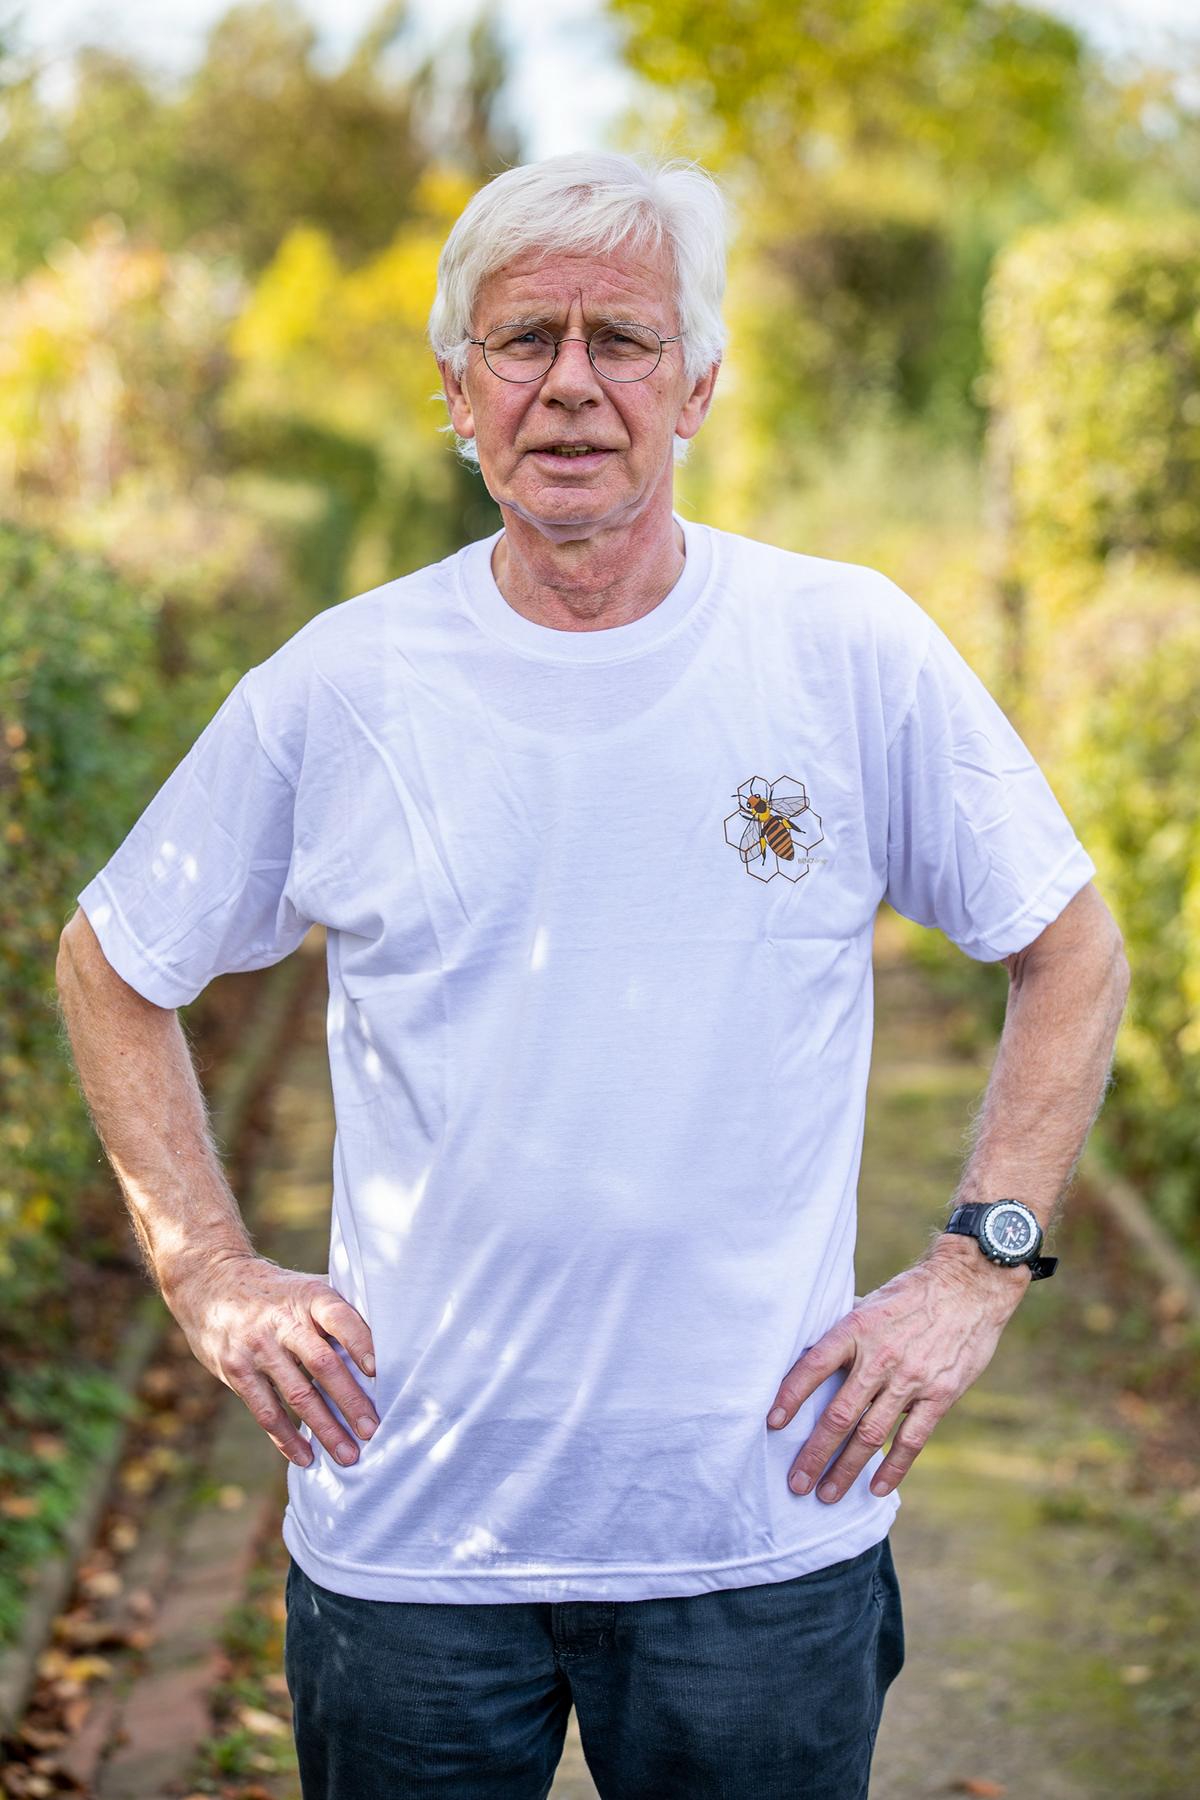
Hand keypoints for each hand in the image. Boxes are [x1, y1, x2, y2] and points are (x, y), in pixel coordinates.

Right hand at [164, 1250, 377, 1467]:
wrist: (211, 1282)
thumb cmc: (276, 1291)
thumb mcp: (306, 1286)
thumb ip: (339, 1308)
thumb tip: (392, 1333)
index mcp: (309, 1297)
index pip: (340, 1318)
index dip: (361, 1343)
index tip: (379, 1372)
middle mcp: (283, 1321)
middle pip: (322, 1364)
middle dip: (350, 1401)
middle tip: (373, 1431)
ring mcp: (257, 1347)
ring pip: (297, 1394)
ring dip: (324, 1429)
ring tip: (348, 1455)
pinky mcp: (236, 1370)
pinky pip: (265, 1410)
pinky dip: (286, 1438)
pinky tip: (306, 1457)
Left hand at [765, 1241, 1029, 1502]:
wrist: (969, 1286)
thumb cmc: (912, 1294)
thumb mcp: (870, 1302)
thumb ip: (845, 1332)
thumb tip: (811, 1353)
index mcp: (856, 1329)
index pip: (813, 1367)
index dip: (790, 1396)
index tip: (771, 1423)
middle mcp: (880, 1357)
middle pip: (839, 1414)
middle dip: (814, 1453)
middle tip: (796, 1482)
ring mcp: (911, 1379)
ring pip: (871, 1435)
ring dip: (846, 1469)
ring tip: (826, 1494)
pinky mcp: (940, 1395)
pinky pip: (911, 1440)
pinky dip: (893, 1468)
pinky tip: (876, 1488)